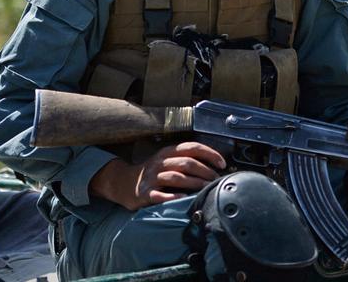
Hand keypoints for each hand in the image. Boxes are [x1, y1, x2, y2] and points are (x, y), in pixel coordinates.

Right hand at [90, 141, 226, 210]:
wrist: (124, 183)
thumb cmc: (154, 173)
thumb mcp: (167, 160)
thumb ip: (186, 160)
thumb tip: (215, 167)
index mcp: (168, 152)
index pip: (192, 147)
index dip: (209, 154)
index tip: (222, 163)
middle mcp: (160, 162)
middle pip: (187, 163)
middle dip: (205, 172)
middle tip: (216, 181)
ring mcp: (152, 177)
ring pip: (176, 177)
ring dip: (194, 183)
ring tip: (206, 190)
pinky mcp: (145, 193)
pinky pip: (161, 195)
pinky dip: (173, 197)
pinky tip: (184, 199)